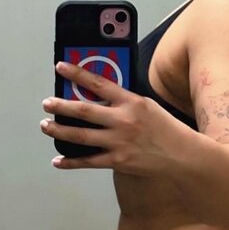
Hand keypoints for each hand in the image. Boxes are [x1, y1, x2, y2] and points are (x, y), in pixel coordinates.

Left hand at [41, 61, 177, 174]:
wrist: (182, 155)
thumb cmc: (165, 128)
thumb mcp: (147, 105)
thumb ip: (123, 101)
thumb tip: (96, 96)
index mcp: (131, 102)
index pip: (98, 83)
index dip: (76, 74)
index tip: (60, 68)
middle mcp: (123, 121)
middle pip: (83, 111)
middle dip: (60, 106)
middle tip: (47, 103)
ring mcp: (119, 143)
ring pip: (80, 136)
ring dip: (59, 130)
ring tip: (46, 125)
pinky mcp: (118, 161)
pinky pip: (89, 162)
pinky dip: (71, 162)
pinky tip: (58, 160)